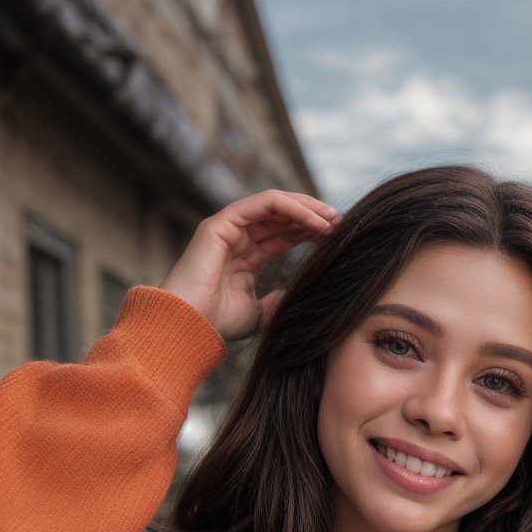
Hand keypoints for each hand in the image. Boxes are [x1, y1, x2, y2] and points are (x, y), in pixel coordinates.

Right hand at [160, 189, 339, 340]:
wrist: (189, 326)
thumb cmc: (218, 324)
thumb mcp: (260, 313)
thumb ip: (279, 300)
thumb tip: (300, 294)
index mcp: (243, 258)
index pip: (281, 235)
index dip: (308, 232)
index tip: (337, 238)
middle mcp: (236, 238)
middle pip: (280, 216)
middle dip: (312, 216)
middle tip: (342, 223)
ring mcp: (227, 227)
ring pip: (274, 204)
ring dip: (306, 208)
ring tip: (333, 219)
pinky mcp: (222, 223)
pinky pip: (264, 205)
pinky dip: (292, 208)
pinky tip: (315, 221)